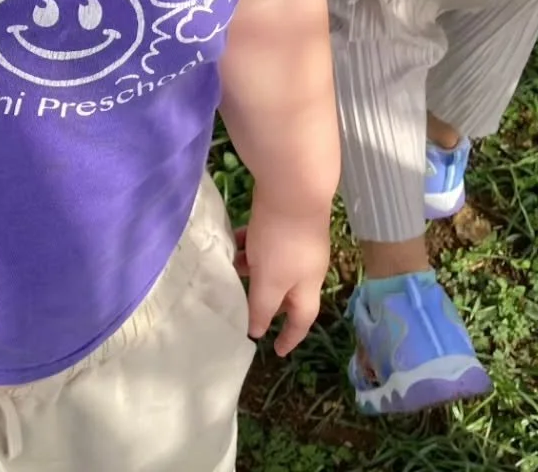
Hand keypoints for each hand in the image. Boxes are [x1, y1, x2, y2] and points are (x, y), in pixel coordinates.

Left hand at [234, 192, 329, 355]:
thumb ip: (262, 306)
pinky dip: (251, 246)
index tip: (276, 350)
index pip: (301, 320)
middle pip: (287, 292)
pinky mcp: (284, 220)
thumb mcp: (270, 280)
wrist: (294, 187)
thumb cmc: (283, 241)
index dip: (289, 337)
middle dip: (266, 301)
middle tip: (245, 308)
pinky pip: (266, 241)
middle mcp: (307, 266)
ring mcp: (297, 241)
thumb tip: (256, 330)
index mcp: (308, 286)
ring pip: (273, 264)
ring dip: (254, 270)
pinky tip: (233, 241)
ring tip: (229, 272)